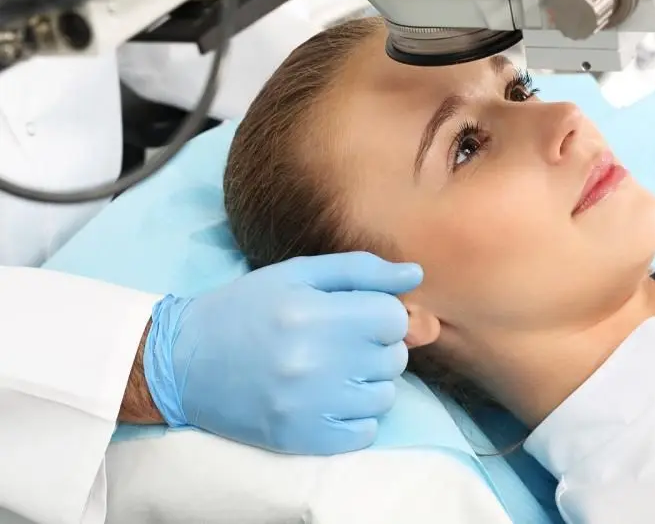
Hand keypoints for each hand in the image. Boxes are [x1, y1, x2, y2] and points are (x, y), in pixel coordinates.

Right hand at [142, 252, 421, 454]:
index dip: (382, 315)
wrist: (184, 361)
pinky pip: (365, 432)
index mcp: (311, 313)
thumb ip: (361, 271)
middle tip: (342, 342)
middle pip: (394, 357)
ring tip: (335, 370)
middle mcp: (312, 361)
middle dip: (376, 347)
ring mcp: (307, 405)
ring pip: (384, 395)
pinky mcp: (301, 438)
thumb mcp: (298, 274)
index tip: (358, 316)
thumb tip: (416, 274)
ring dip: (369, 382)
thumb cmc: (246, 308)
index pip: (393, 318)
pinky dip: (357, 417)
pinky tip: (330, 398)